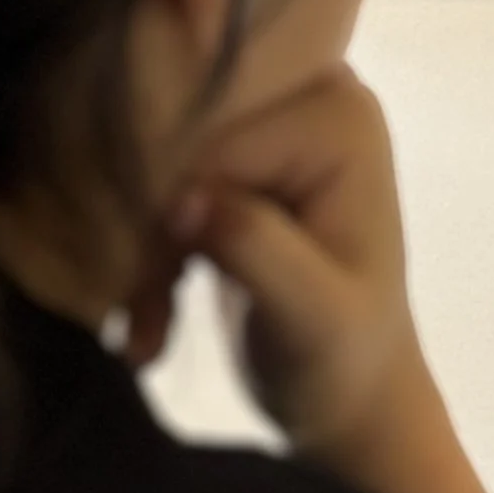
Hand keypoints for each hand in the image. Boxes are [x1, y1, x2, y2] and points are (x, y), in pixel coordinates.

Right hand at [171, 69, 414, 464]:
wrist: (350, 399)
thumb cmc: (346, 359)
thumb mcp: (311, 316)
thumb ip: (256, 248)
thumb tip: (180, 201)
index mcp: (336, 113)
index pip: (221, 137)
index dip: (175, 202)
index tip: (152, 284)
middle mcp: (305, 93)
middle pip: (185, 138)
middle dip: (155, 230)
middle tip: (143, 316)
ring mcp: (270, 119)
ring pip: (164, 162)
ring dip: (146, 248)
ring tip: (150, 333)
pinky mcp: (238, 153)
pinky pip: (166, 182)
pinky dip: (152, 250)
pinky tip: (153, 319)